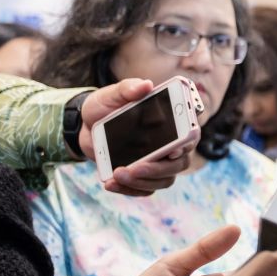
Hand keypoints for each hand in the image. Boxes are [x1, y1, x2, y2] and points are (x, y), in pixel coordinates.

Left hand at [78, 78, 194, 195]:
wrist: (85, 126)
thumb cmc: (105, 107)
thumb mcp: (112, 94)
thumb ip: (128, 88)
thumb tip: (145, 85)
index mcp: (171, 123)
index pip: (190, 135)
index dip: (186, 144)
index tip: (173, 151)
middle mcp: (171, 146)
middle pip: (179, 164)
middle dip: (157, 169)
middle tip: (133, 168)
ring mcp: (158, 164)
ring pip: (164, 180)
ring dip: (142, 182)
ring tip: (117, 175)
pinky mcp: (143, 177)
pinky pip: (145, 190)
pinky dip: (129, 190)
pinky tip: (110, 183)